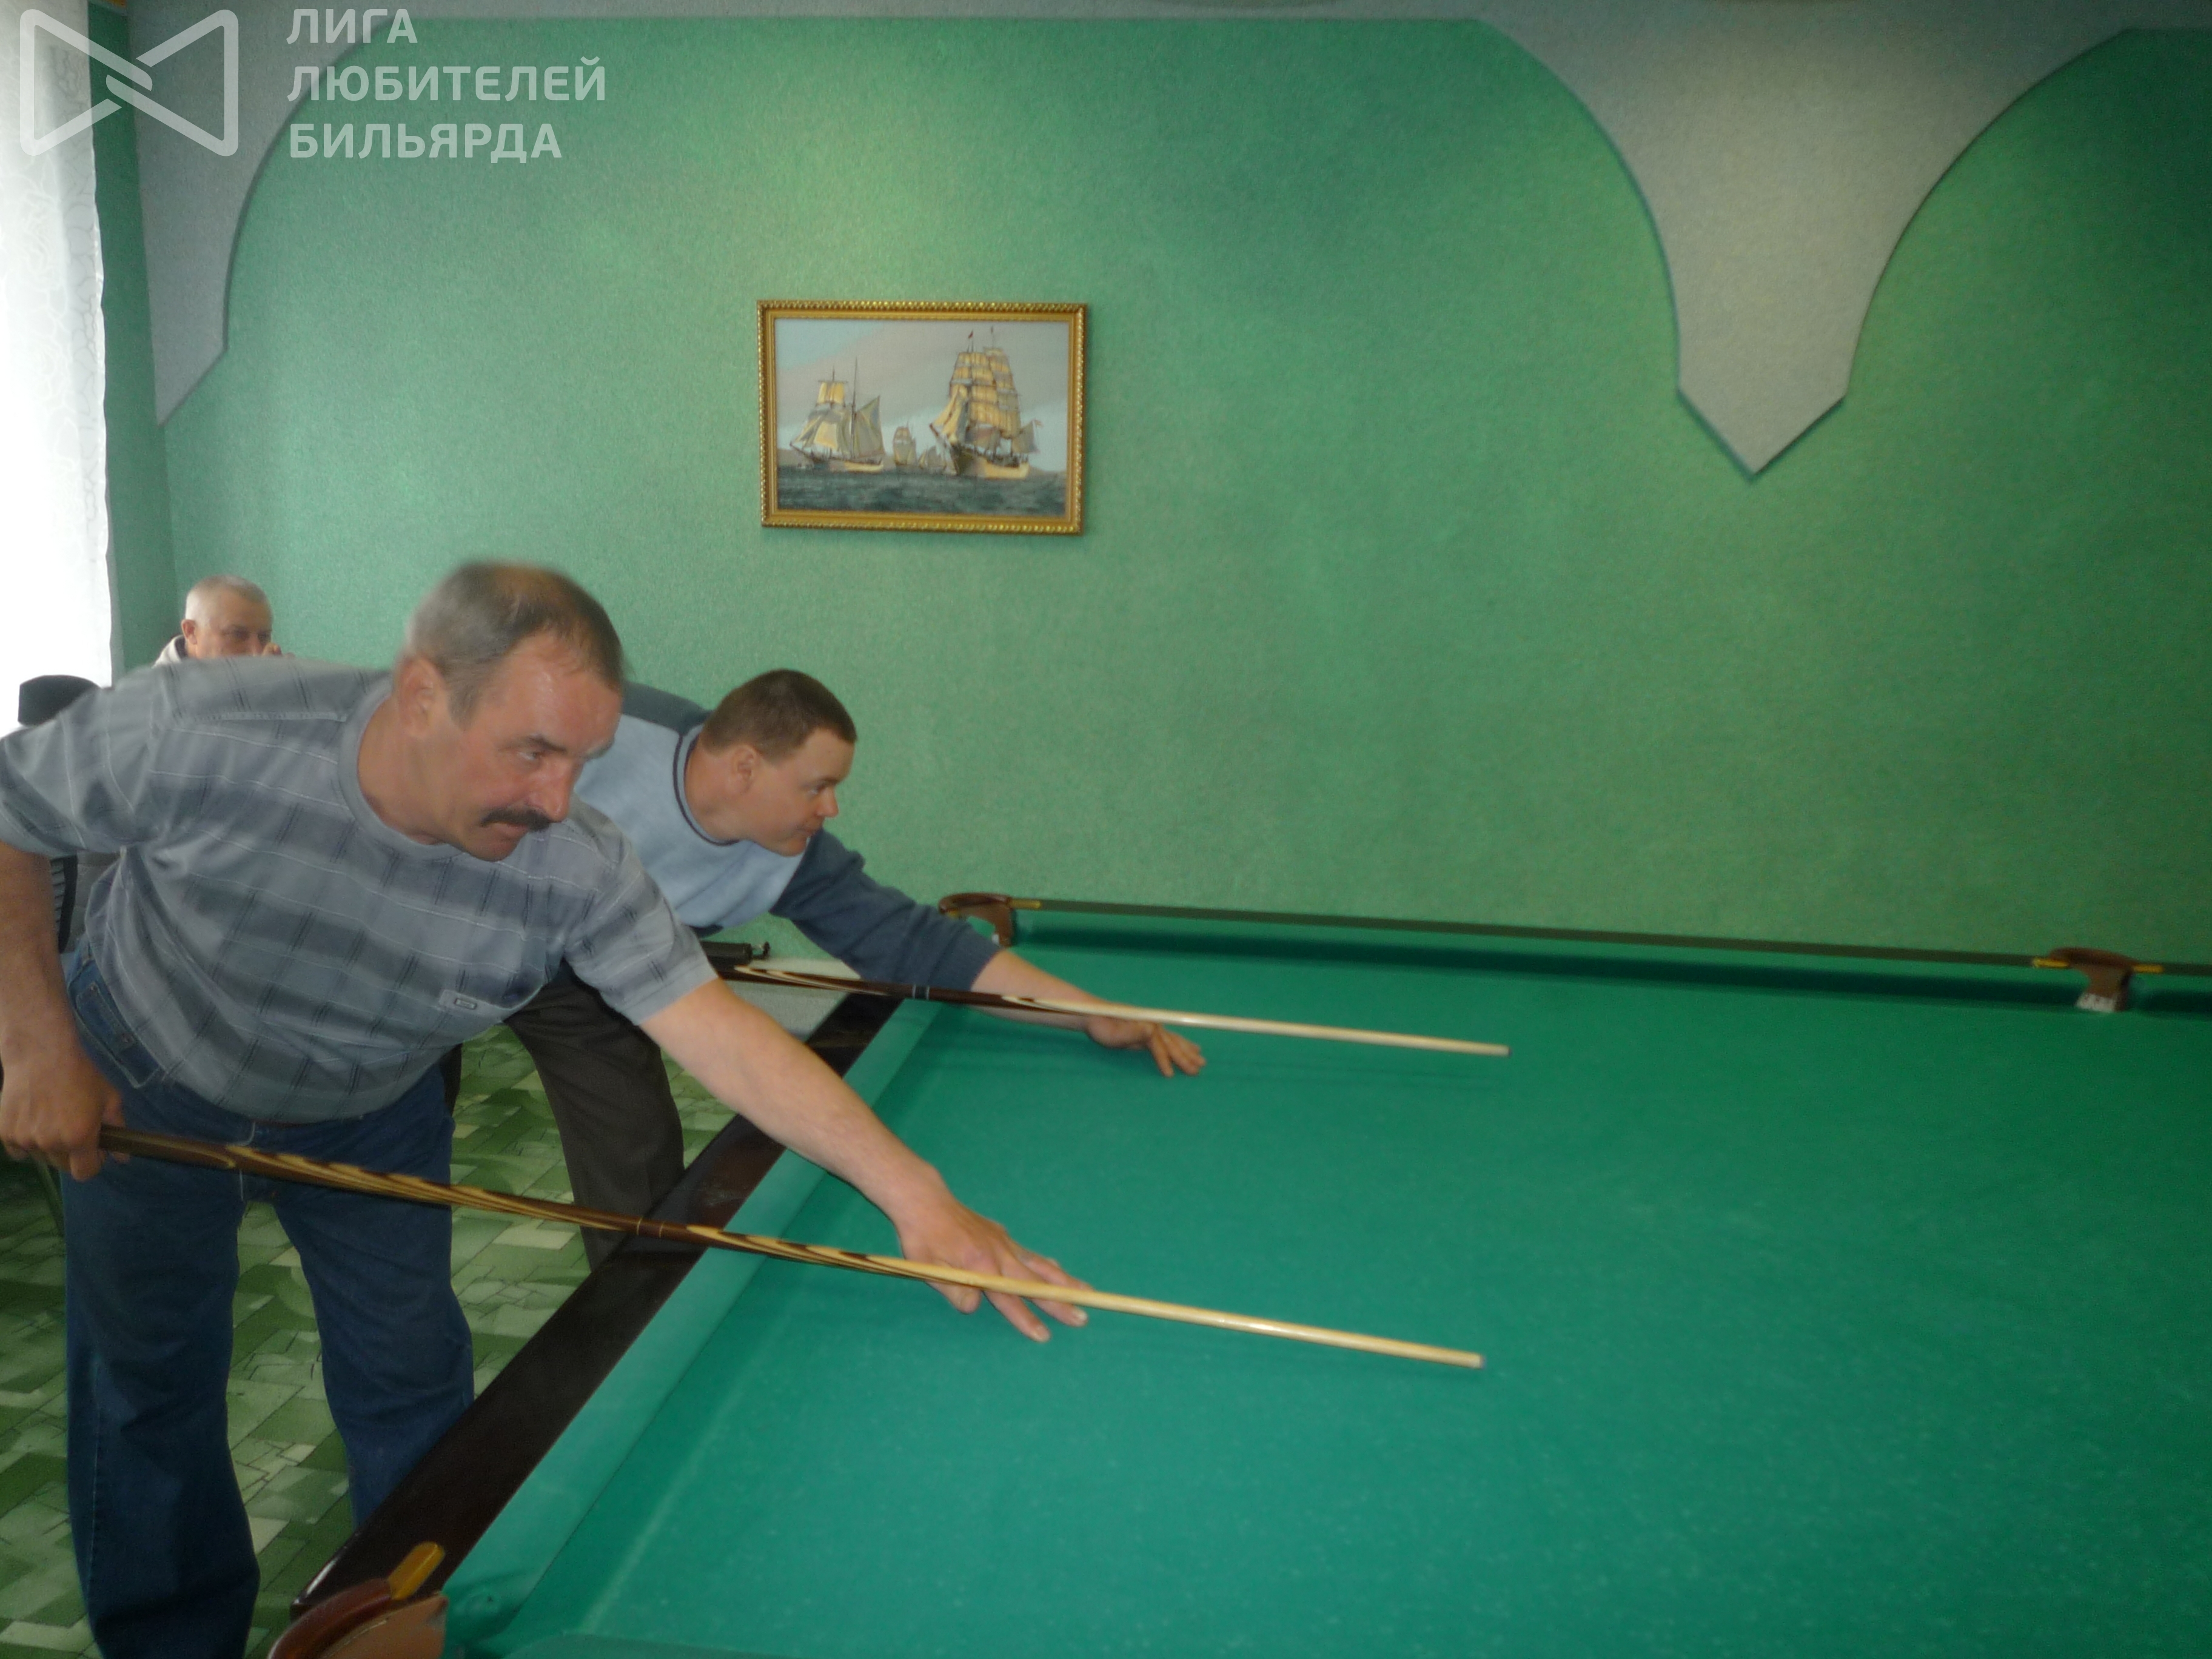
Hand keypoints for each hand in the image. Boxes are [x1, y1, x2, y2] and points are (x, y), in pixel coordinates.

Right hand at [0, 1037, 124, 1180]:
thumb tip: (123, 1159)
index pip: (84, 1173)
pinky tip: (33, 1119)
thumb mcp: (109, 1099)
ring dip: (48, 1146)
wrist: (42, 1055)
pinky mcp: (4, 1133)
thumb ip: (117, 1130)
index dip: (92, 1163)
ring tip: (53, 1119)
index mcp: (78, 1138)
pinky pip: (18, 1150)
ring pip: (41, 1157)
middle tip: (73, 1129)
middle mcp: (50, 1143)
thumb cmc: (82, 1075)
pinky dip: (26, 1141)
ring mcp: (25, 1139)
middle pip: (63, 1166)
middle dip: (72, 1153)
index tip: (93, 1149)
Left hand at [887, 1183, 1090, 1341]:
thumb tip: (974, 1308)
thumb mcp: (928, 1268)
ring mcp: (1004, 1243)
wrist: (927, 1201)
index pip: (1008, 1299)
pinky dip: (1046, 1264)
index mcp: (982, 1266)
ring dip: (1064, 1281)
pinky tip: (1058, 1269)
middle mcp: (1000, 1254)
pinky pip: (1030, 1253)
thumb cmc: (923, 1237)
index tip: (1043, 1335)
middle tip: (1082, 1318)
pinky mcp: (1002, 1235)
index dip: (1026, 1318)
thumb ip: (953, 1290)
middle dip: (1060, 1302)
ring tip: (1086, 1292)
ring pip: (1040, 1265)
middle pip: (1035, 1284)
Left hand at [1084, 1016, 1205, 1077]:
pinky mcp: (1150, 1032)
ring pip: (1175, 1041)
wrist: (1095, 1015)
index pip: (1159, 1045)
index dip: (1165, 1060)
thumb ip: (1132, 1033)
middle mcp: (1153, 1024)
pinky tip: (1192, 1048)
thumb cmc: (1101, 1026)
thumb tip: (1151, 1029)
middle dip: (1185, 1057)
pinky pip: (1171, 1040)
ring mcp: (1153, 1027)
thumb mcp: (1113, 1033)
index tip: (1170, 1075)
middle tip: (1198, 1071)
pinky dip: (1183, 1045)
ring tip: (1202, 1060)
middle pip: (1172, 1043)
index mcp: (1145, 1025)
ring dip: (1188, 1051)